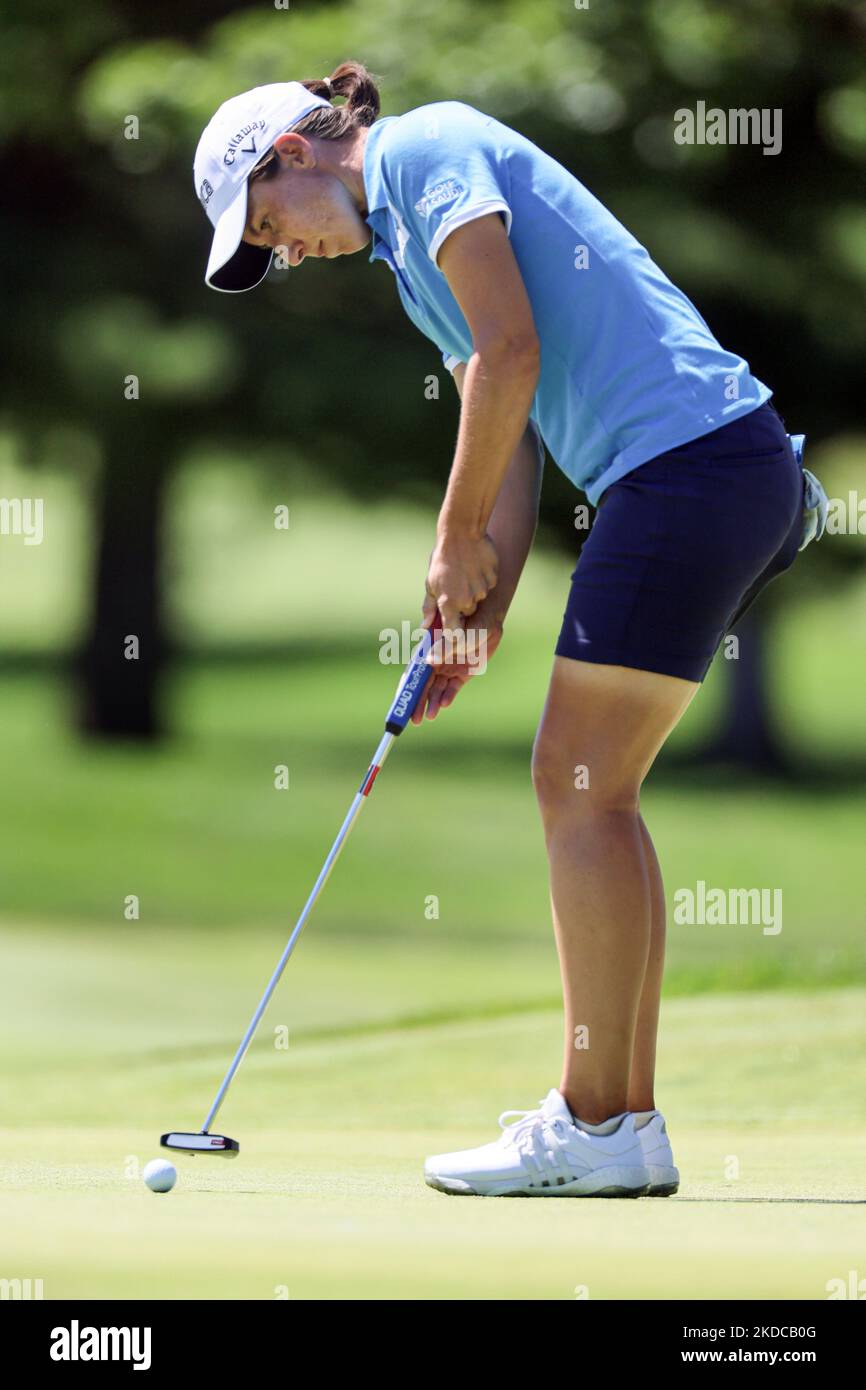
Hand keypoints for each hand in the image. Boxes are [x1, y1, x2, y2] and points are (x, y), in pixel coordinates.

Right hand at [411, 597, 503, 723]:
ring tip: (429, 717)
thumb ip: (445, 647)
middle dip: (418, 701)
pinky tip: (444, 705)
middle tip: (414, 719)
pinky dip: (448, 696)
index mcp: (429, 651)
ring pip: (437, 689)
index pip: (414, 672)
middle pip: (424, 684)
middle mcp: (437, 661)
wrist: (490, 621)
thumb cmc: (470, 622)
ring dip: (432, 703)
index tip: (400, 701)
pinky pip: (453, 688)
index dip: (407, 686)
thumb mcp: (458, 635)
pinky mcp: (463, 674)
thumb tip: (428, 661)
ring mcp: (449, 668)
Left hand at [423, 530, 498, 636]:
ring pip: (479, 598)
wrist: (461, 533)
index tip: (452, 631)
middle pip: (468, 612)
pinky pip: (489, 585)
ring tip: (465, 572)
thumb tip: (425, 626)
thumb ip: (429, 607)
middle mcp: (467, 600)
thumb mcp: (431, 583)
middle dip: (462, 603)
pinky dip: (483, 579)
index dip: (454, 635)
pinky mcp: (492, 579)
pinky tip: (476, 566)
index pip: (454, 633)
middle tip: (456, 585)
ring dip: (473, 589)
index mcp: (448, 603)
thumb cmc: (442, 559)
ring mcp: (481, 590)